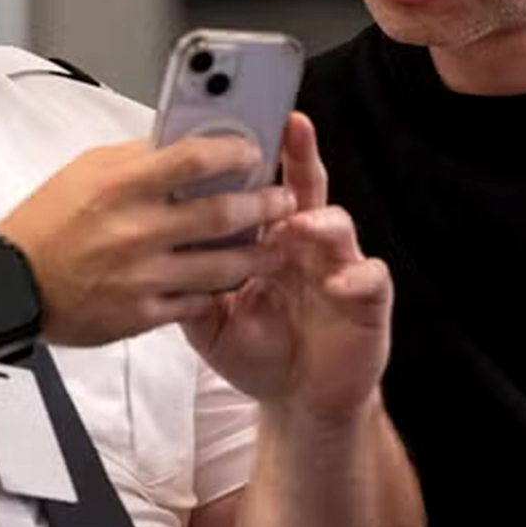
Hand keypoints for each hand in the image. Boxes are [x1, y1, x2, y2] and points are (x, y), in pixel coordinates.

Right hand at [0, 134, 294, 347]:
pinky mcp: (141, 314)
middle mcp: (136, 231)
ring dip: (257, 255)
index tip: (254, 152)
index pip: (193, 159)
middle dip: (263, 206)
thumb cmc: (47, 222)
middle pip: (220, 215)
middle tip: (284, 200)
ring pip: (220, 265)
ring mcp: (141, 277)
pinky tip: (236, 280)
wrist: (11, 285)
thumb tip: (185, 142)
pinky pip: (196, 301)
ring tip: (278, 246)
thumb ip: (138, 157)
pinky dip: (219, 290)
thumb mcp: (86, 171)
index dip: (233, 153)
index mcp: (120, 186)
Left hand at [180, 114, 391, 421]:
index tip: (233, 129)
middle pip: (305, 188)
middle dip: (300, 155)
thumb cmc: (261, 353)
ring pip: (338, 225)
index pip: (261, 189)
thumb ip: (192, 288)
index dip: (253, 160)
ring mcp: (340, 267)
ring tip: (298, 224)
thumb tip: (156, 258)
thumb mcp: (213, 323)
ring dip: (319, 220)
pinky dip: (356, 276)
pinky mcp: (368, 299)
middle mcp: (307, 245)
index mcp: (269, 241)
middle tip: (290, 127)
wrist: (300, 399)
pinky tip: (336, 284)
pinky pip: (369, 278)